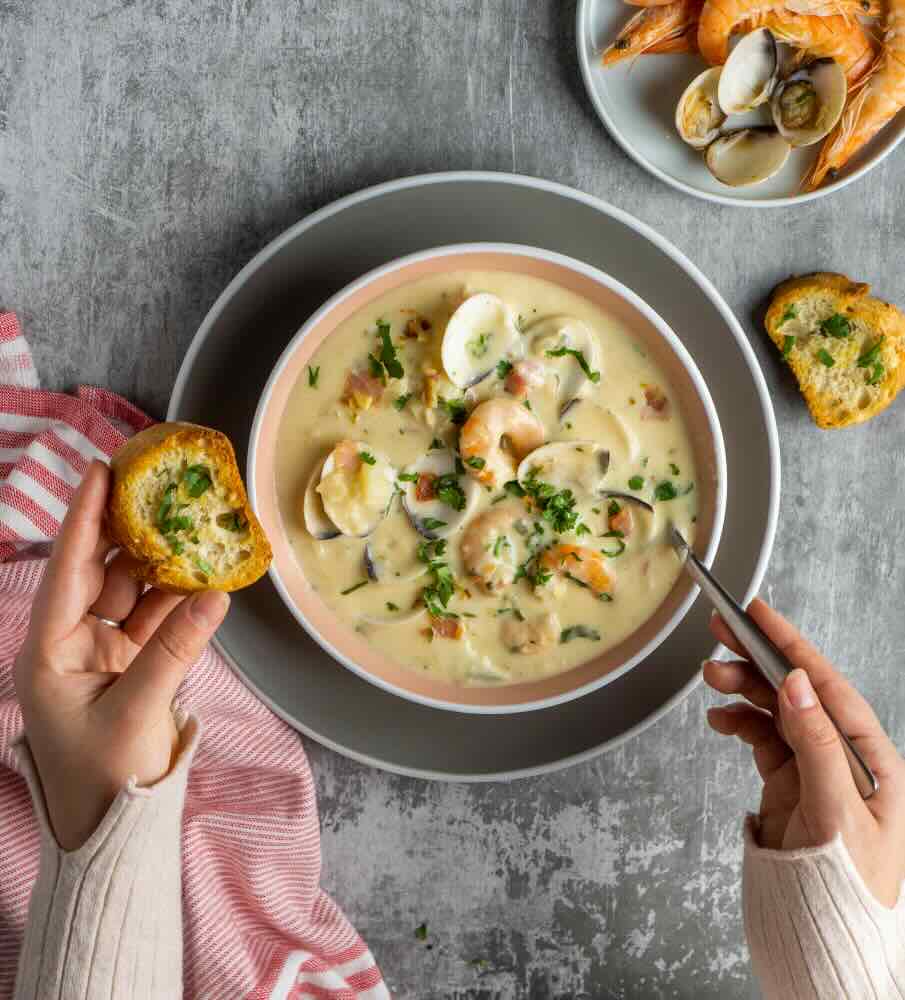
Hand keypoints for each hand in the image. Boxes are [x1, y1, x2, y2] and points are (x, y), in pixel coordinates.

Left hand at [13, 460, 228, 849]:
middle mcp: (72, 644)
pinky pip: (156, 620)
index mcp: (49, 651)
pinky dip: (179, 599)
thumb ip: (174, 650)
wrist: (114, 831)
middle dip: (126, 530)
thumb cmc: (105, 779)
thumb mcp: (135, 713)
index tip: (101, 470)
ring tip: (188, 522)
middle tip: (154, 486)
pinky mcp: (133, 667)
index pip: (68, 571)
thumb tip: (216, 595)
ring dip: (160, 562)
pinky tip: (202, 574)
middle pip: (99, 572)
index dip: (84, 519)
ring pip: (132, 593)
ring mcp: (104, 655)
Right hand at [704, 599, 904, 907]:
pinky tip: (720, 718)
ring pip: (773, 711)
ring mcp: (813, 767)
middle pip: (796, 692)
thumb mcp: (837, 813)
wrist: (826, 937)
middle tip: (722, 631)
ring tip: (711, 678)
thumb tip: (797, 685)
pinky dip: (737, 723)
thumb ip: (817, 745)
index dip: (793, 646)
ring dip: (741, 690)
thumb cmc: (850, 886)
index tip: (761, 614)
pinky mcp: (789, 783)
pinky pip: (760, 739)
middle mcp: (843, 756)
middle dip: (758, 659)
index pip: (827, 687)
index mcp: (871, 757)